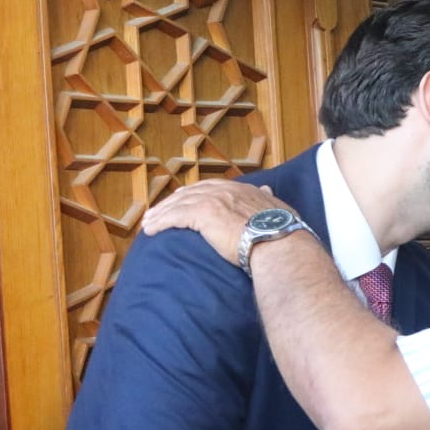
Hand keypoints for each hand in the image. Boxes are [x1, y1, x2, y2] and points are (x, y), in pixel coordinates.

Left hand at [142, 180, 285, 264]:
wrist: (277, 242)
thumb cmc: (281, 232)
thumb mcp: (277, 207)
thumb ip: (267, 197)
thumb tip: (267, 189)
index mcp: (241, 190)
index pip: (211, 187)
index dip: (194, 192)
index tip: (182, 198)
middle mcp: (224, 191)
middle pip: (189, 193)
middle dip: (171, 202)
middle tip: (158, 211)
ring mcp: (212, 201)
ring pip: (178, 204)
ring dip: (161, 213)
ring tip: (149, 223)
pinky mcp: (201, 214)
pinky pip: (174, 217)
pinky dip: (160, 222)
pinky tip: (151, 230)